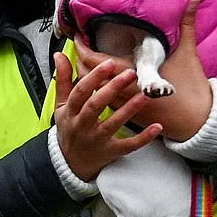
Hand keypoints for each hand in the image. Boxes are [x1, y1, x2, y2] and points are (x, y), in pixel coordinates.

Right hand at [53, 56, 162, 181]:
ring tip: (146, 94)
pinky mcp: (112, 152)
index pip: (80, 92)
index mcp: (71, 112)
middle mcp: (82, 126)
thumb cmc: (69, 128)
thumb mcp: (61, 105)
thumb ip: (62, 79)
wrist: (70, 162)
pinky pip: (128, 145)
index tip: (109, 63)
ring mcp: (97, 140)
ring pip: (113, 124)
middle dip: (112, 88)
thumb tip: (59, 54)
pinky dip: (143, 138)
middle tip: (130, 73)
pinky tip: (157, 126)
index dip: (94, 77)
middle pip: (96, 106)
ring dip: (130, 109)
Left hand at [74, 0, 212, 141]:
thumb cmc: (193, 89)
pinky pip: (105, 101)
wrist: (200, 122)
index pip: (96, 61)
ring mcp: (124, 106)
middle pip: (87, 77)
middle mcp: (124, 91)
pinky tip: (103, 81)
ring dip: (88, 76)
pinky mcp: (129, 116)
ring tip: (89, 60)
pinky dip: (99, 89)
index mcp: (133, 74)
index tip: (79, 35)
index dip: (82, 48)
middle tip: (82, 45)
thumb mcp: (187, 53)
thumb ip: (186, 24)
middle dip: (80, 61)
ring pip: (94, 90)